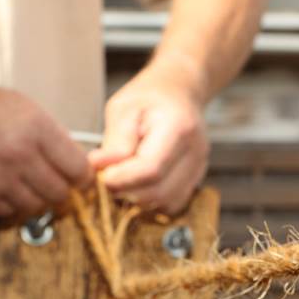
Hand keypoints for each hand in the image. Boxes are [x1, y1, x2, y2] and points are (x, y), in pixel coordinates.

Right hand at [0, 76, 91, 217]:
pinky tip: (8, 189)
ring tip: (31, 185)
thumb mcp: (23, 106)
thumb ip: (51, 135)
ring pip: (37, 207)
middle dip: (63, 190)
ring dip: (38, 200)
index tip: (83, 179)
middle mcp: (21, 157)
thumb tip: (74, 158)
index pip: (79, 169)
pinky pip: (9, 212)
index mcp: (37, 130)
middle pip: (60, 193)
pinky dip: (13, 205)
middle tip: (58, 183)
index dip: (84, 178)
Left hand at [89, 63, 208, 214]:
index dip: (123, 179)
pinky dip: (152, 202)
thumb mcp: (123, 109)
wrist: (178, 93)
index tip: (102, 176)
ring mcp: (199, 169)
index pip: (151, 169)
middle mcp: (195, 153)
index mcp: (179, 129)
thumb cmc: (148, 97)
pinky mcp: (195, 181)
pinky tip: (139, 185)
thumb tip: (99, 169)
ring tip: (123, 180)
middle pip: (159, 192)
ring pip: (166, 204)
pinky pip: (172, 205)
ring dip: (139, 200)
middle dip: (128, 192)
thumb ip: (115, 141)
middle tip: (107, 178)